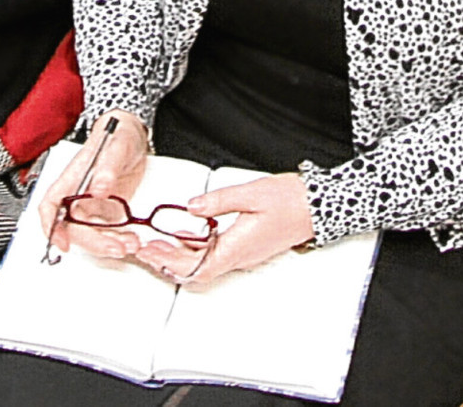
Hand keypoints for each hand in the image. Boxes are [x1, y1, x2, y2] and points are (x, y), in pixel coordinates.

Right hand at [42, 116, 156, 263]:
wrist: (136, 138)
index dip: (51, 227)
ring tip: (129, 244)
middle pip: (74, 227)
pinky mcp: (108, 212)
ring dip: (108, 245)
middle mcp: (78, 196)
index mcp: (72, 180)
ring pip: (92, 234)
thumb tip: (98, 189)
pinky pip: (108, 233)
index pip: (50, 206)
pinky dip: (118, 240)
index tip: (62, 242)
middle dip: (92, 242)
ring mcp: (93, 206)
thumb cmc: (119, 135)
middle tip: (114, 247)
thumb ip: (107, 167)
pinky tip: (131, 240)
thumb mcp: (117, 146)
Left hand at [165, 171, 316, 288]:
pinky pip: (214, 253)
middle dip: (167, 260)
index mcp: (237, 247)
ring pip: (203, 262)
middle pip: (195, 268)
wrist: (317, 207)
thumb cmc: (290, 201)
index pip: (196, 267)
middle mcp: (239, 255)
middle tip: (145, 249)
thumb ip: (218, 201)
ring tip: (156, 243)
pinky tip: (184, 234)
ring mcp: (243, 252)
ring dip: (178, 255)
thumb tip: (192, 207)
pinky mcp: (247, 245)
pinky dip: (194, 247)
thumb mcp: (251, 193)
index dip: (170, 262)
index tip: (150, 252)